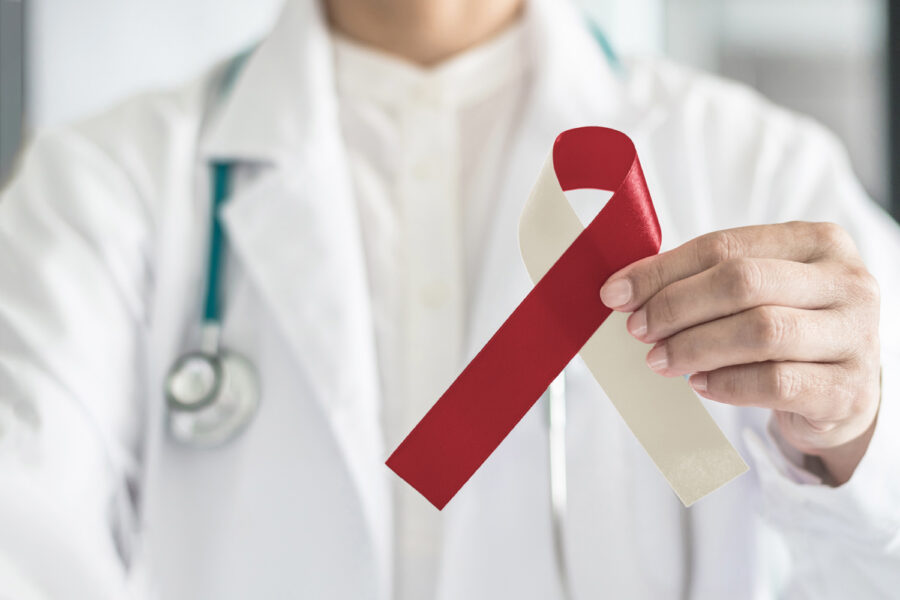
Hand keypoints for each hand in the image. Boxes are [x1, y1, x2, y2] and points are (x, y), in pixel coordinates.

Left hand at [599, 222, 880, 484]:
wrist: (843, 392)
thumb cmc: (787, 329)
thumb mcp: (757, 292)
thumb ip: (702, 280)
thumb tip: (625, 289)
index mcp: (817, 242)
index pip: (725, 246)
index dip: (663, 270)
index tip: (616, 293)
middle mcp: (846, 282)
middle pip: (743, 283)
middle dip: (676, 306)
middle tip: (638, 330)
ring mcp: (855, 336)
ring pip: (761, 332)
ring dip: (695, 347)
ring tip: (660, 360)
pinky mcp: (847, 390)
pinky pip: (777, 383)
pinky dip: (727, 384)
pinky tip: (699, 385)